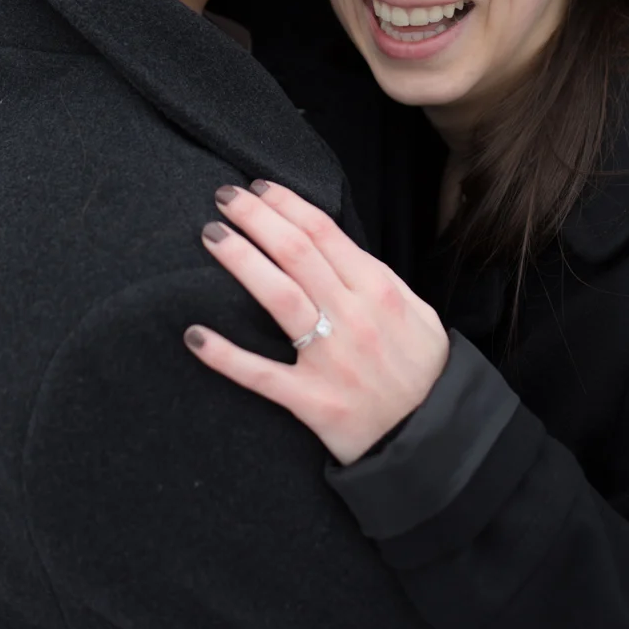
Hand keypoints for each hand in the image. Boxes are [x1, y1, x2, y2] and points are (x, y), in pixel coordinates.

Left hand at [184, 181, 449, 464]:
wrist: (433, 440)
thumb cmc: (422, 370)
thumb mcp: (415, 311)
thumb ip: (376, 278)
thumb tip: (334, 247)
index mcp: (378, 289)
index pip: (323, 232)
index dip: (286, 204)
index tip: (258, 187)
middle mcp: (353, 317)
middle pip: (296, 252)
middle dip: (257, 218)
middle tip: (224, 197)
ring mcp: (331, 359)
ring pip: (279, 296)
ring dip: (242, 260)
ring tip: (212, 236)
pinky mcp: (313, 401)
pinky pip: (262, 375)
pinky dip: (226, 356)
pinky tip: (195, 336)